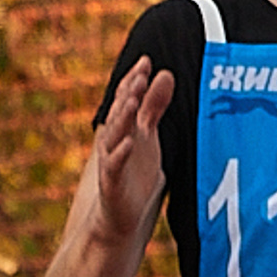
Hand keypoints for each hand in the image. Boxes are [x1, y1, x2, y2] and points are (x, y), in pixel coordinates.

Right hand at [95, 57, 174, 238]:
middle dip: (129, 93)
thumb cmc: (136, 172)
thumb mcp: (149, 135)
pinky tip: (129, 143)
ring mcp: (110, 159)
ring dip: (122, 117)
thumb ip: (154, 105)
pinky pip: (114, 165)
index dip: (134, 80)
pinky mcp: (111, 182)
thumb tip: (165, 73)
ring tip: (132, 100)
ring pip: (114, 134)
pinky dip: (120, 153)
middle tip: (140, 75)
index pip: (126, 98)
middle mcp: (114, 139)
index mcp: (124, 127)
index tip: (146, 62)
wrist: (122, 215)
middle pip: (120, 112)